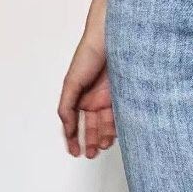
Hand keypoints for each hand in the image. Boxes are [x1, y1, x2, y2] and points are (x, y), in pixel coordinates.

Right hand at [58, 32, 115, 157]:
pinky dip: (118, 126)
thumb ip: (67, 106)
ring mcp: (111, 96)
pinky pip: (122, 114)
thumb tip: (67, 127)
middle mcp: (95, 98)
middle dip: (92, 141)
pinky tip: (117, 135)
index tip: (75, 152)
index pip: (76, 122)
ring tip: (102, 146)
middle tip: (91, 154)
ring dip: (104, 136)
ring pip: (108, 123)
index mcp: (80, 96)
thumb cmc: (88, 54)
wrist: (112, 37)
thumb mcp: (72, 83)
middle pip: (93, 126)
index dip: (74, 138)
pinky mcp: (125, 93)